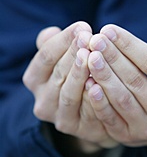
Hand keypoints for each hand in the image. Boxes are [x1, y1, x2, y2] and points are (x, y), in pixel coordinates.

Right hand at [23, 22, 117, 153]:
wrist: (90, 108)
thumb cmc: (76, 72)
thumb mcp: (63, 56)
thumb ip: (56, 43)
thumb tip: (50, 32)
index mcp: (34, 79)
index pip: (46, 56)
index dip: (64, 40)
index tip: (83, 27)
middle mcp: (42, 101)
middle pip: (58, 73)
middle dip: (75, 53)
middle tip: (90, 38)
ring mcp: (59, 117)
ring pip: (69, 94)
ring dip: (81, 74)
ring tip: (94, 56)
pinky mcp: (79, 129)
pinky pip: (87, 113)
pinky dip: (94, 98)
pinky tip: (102, 82)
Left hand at [79, 24, 146, 151]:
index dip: (130, 46)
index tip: (110, 30)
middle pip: (135, 80)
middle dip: (112, 57)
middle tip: (95, 40)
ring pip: (121, 99)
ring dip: (103, 76)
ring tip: (88, 56)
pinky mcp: (129, 137)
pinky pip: (110, 119)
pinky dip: (97, 101)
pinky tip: (87, 82)